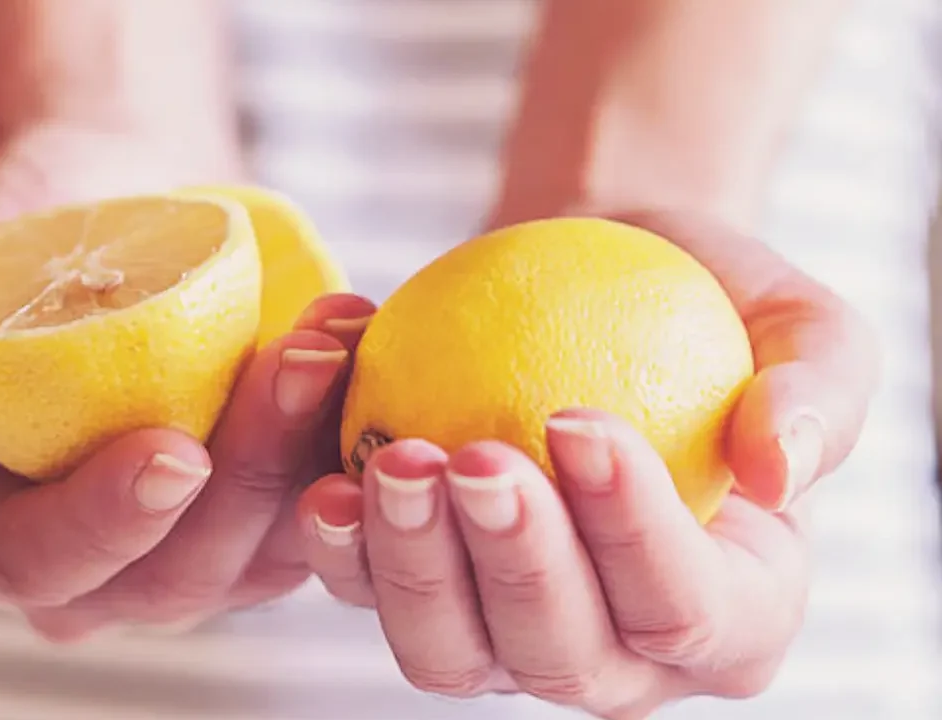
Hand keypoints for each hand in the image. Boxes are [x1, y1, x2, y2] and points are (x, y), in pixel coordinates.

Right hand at [0, 123, 375, 637]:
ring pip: (259, 558)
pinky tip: (355, 357)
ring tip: (330, 341)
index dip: (103, 522)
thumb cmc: (29, 228)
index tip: (174, 448)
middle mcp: (90, 563)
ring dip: (307, 457)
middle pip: (170, 576)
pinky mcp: (264, 517)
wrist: (134, 202)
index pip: (36, 561)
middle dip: (242, 478)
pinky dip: (344, 446)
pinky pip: (317, 515)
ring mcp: (187, 550)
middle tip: (291, 359)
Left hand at [297, 211, 877, 717]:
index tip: (579, 422)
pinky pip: (369, 593)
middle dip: (513, 567)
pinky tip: (327, 476)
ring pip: (448, 652)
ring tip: (393, 464)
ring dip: (410, 568)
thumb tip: (782, 473)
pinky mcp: (424, 588)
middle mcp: (618, 654)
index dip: (631, 534)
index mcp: (732, 617)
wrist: (590, 286)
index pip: (686, 608)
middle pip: (558, 657)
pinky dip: (341, 544)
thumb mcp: (803, 327)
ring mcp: (508, 634)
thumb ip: (817, 392)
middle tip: (473, 457)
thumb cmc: (707, 310)